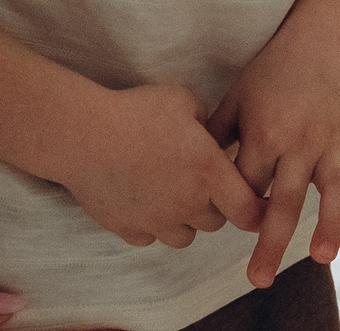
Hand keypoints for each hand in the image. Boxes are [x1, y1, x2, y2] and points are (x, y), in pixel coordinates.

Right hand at [49, 83, 262, 250]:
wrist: (83, 135)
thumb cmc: (136, 111)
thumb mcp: (184, 101)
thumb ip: (207, 122)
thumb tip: (210, 134)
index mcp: (209, 172)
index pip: (248, 210)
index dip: (256, 211)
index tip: (256, 206)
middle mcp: (187, 204)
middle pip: (216, 222)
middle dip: (216, 206)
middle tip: (203, 183)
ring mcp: (156, 221)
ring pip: (185, 237)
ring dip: (186, 220)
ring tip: (173, 193)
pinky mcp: (127, 230)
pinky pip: (150, 238)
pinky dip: (153, 225)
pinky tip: (144, 200)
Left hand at [208, 26, 339, 283]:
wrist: (323, 36)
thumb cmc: (272, 69)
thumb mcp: (236, 97)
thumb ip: (215, 136)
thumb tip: (188, 172)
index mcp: (264, 133)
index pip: (246, 186)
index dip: (235, 210)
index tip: (228, 225)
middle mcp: (299, 141)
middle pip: (285, 200)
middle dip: (270, 242)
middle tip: (257, 279)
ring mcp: (333, 139)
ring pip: (334, 190)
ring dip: (329, 225)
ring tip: (320, 257)